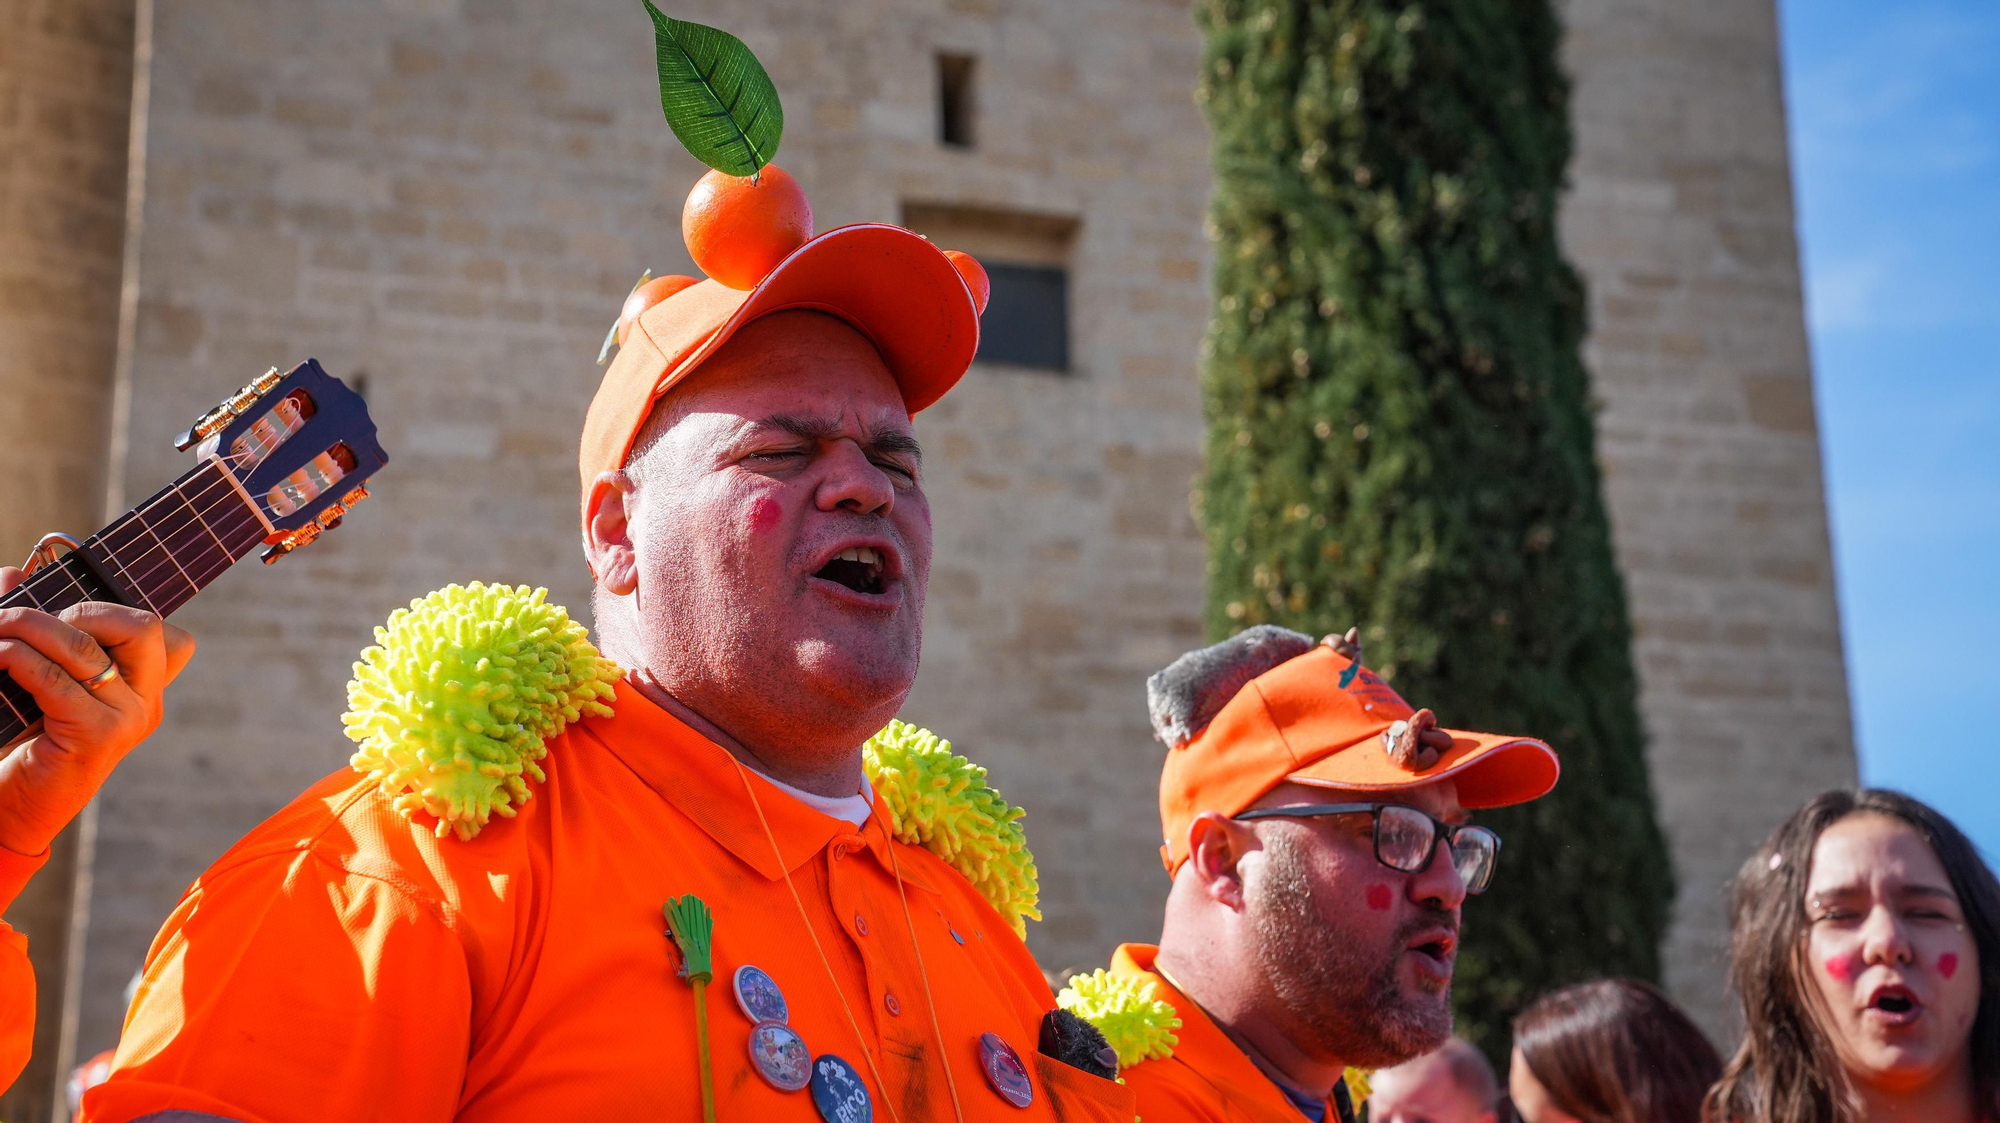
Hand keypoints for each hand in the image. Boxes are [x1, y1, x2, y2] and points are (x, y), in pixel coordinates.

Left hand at [0, 566, 194, 855]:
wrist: (9, 813)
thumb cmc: (22, 747)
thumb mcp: (34, 682)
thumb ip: (31, 630)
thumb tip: (13, 572)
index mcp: (143, 693)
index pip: (171, 638)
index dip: (122, 613)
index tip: (69, 613)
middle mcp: (146, 706)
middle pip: (147, 628)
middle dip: (86, 611)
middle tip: (35, 622)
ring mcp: (127, 722)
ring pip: (88, 648)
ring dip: (31, 627)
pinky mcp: (97, 737)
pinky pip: (56, 679)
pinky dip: (19, 658)